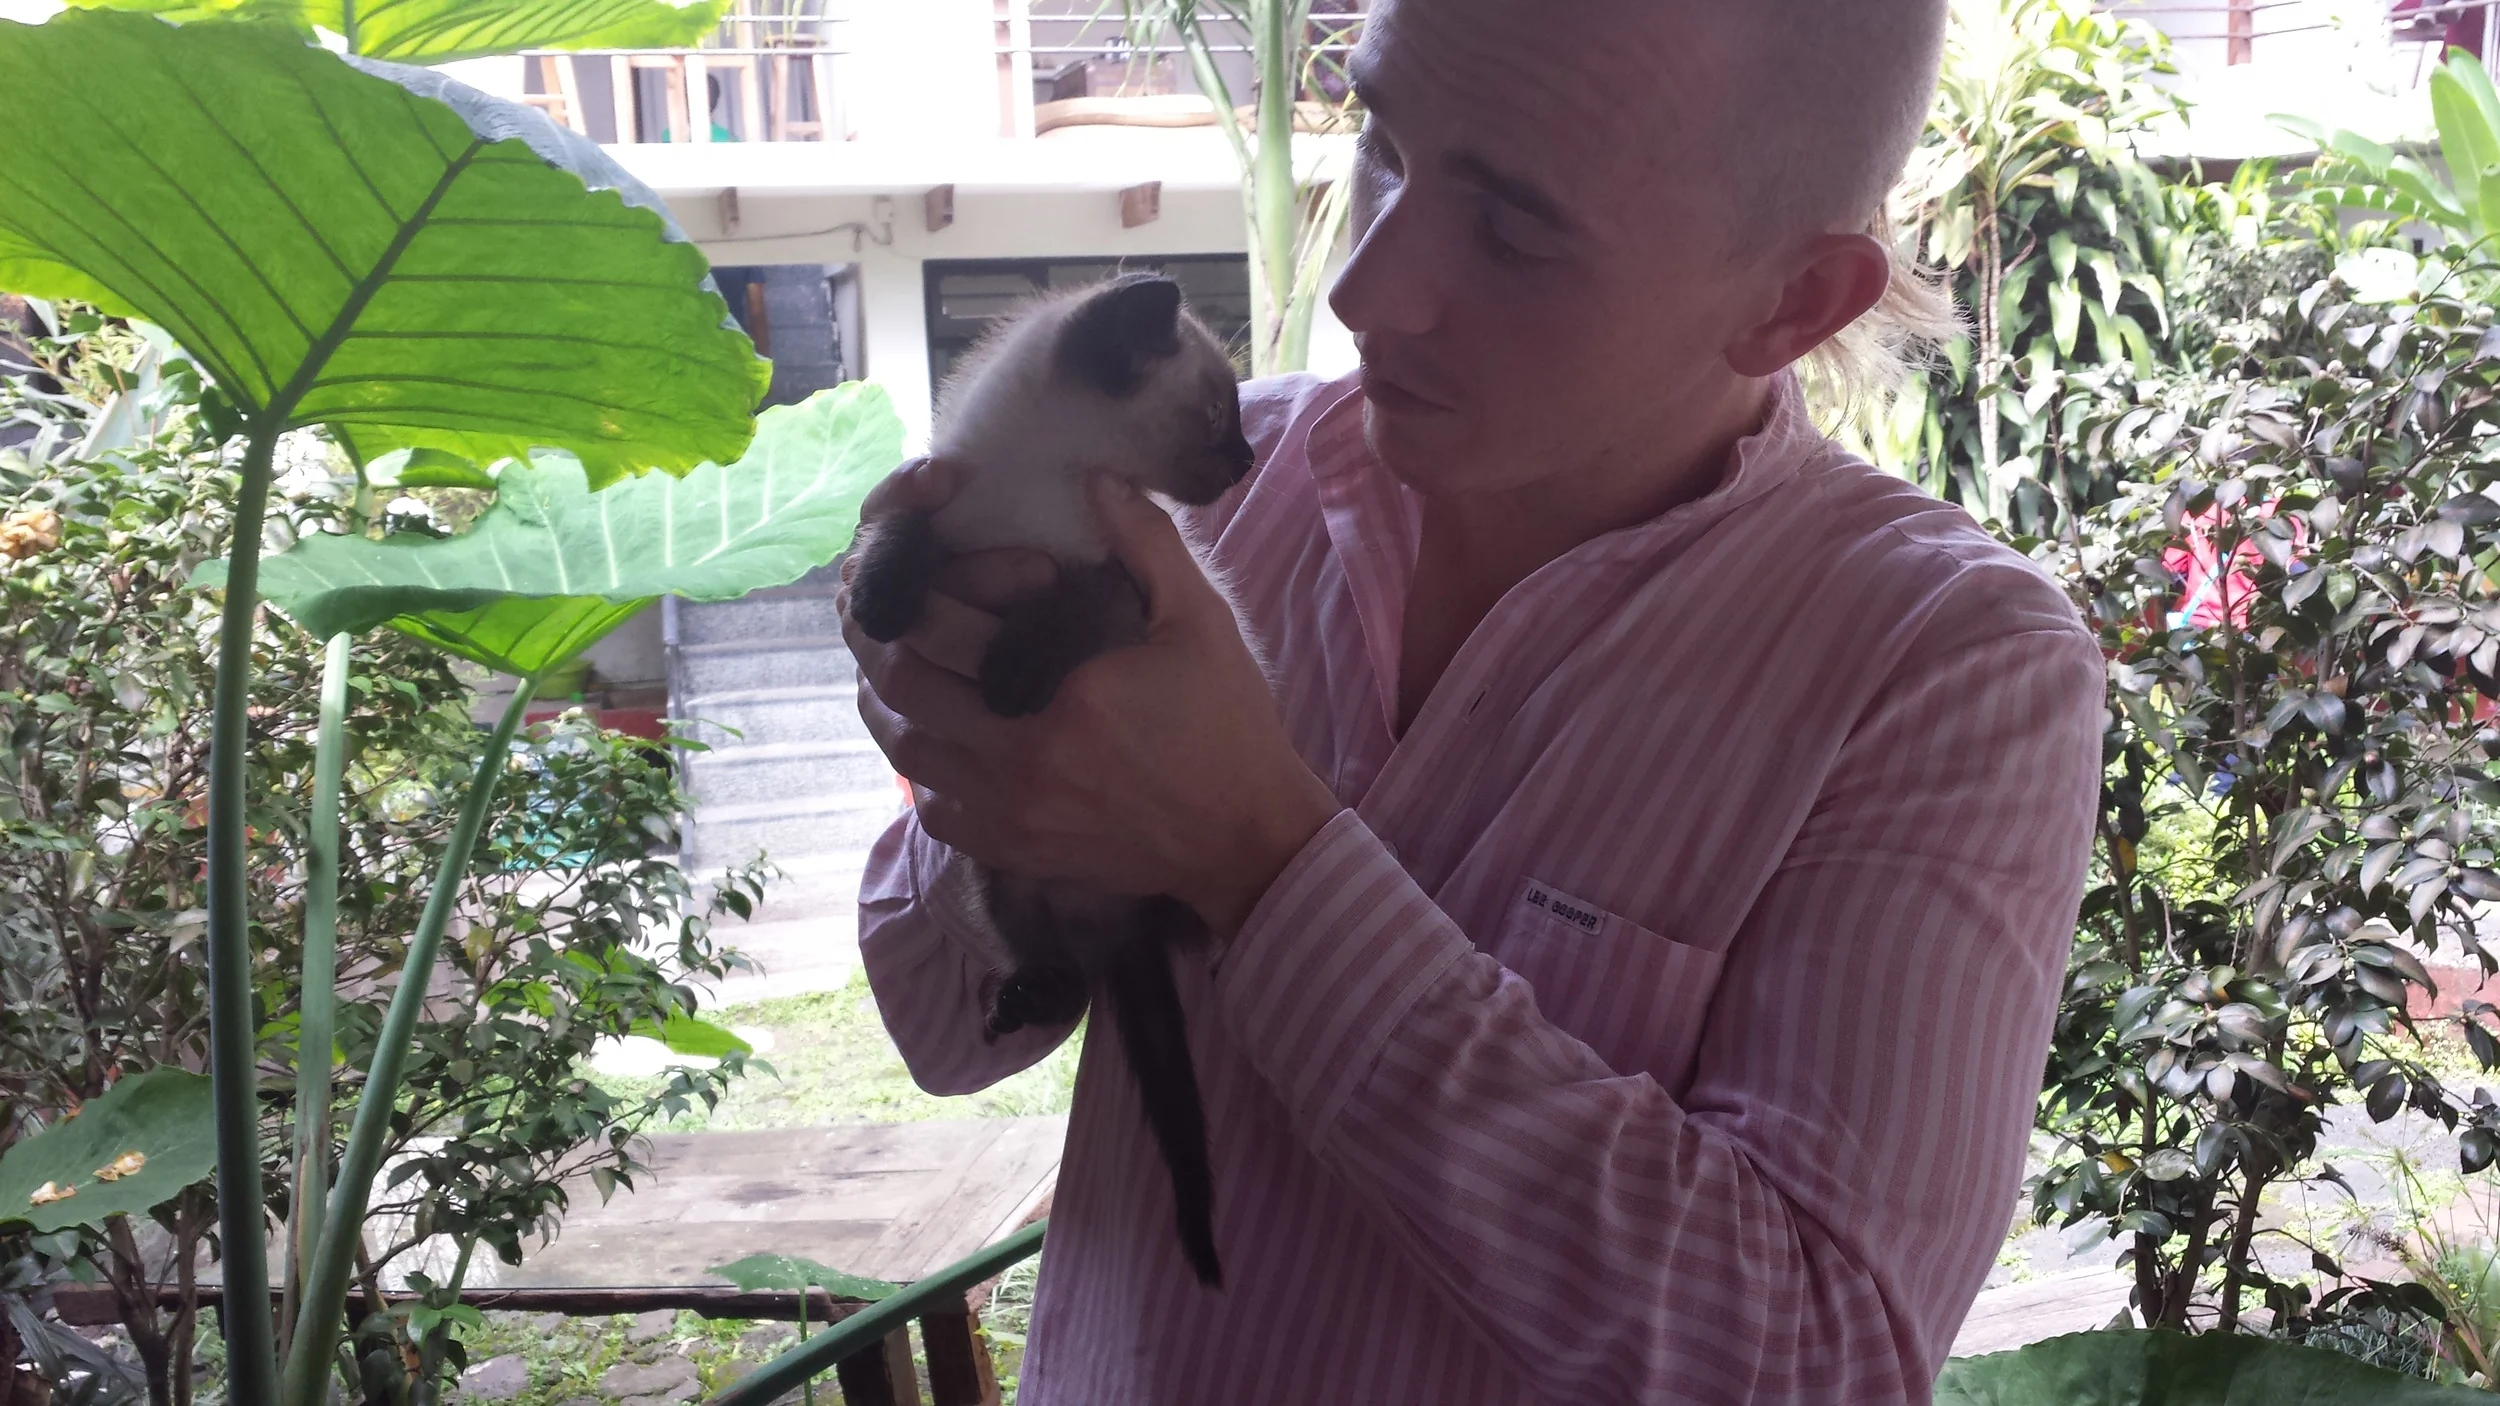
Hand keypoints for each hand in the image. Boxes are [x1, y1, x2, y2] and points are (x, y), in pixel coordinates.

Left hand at [839, 471, 1340, 934]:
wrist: (1244, 837)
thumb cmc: (1225, 725)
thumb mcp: (1200, 623)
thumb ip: (1147, 544)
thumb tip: (1098, 479)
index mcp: (1061, 694)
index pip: (941, 630)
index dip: (913, 586)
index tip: (910, 559)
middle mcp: (1019, 760)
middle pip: (902, 687)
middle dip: (879, 637)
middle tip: (878, 603)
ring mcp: (1010, 813)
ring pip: (903, 749)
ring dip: (887, 699)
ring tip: (893, 659)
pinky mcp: (1013, 850)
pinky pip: (933, 808)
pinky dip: (920, 768)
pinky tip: (936, 734)